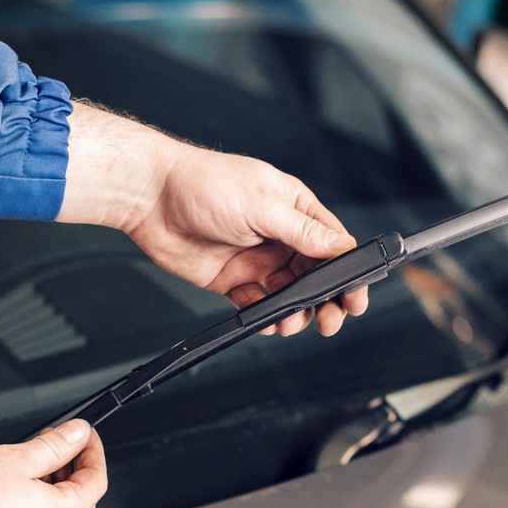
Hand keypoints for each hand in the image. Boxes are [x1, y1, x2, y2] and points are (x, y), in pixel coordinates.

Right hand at [0, 420, 106, 507]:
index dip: (93, 452)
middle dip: (75, 470)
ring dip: (54, 489)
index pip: (96, 480)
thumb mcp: (14, 458)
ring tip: (32, 465)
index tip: (84, 436)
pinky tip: (14, 492)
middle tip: (60, 447)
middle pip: (81, 501)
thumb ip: (53, 446)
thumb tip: (77, 434)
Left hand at [56, 101, 368, 336]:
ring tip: (292, 323)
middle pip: (316, 275)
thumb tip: (341, 247)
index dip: (348, 272)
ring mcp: (256, 258)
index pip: (333, 245)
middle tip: (330, 320)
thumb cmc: (204, 184)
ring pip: (290, 294)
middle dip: (327, 300)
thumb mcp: (263, 205)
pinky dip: (265, 317)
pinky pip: (257, 304)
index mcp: (294, 209)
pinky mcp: (232, 279)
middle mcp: (279, 234)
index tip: (356, 296)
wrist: (151, 198)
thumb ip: (304, 231)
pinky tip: (267, 321)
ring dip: (296, 312)